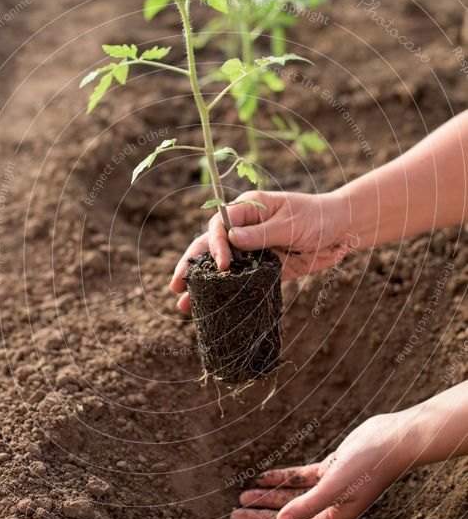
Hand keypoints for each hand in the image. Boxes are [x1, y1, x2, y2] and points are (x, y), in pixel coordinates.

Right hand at [170, 189, 351, 312]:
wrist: (343, 231)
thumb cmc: (319, 217)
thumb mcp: (292, 223)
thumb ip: (263, 233)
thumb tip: (231, 240)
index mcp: (249, 210)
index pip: (220, 225)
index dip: (215, 245)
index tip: (221, 266)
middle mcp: (245, 229)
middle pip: (210, 246)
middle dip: (191, 265)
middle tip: (176, 285)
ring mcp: (252, 250)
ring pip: (220, 267)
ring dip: (202, 284)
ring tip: (183, 304)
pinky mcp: (263, 270)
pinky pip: (239, 282)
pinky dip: (225, 294)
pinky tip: (210, 309)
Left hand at [230, 413, 411, 518]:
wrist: (392, 440)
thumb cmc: (369, 466)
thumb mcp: (335, 486)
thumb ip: (307, 505)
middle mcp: (329, 509)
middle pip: (287, 517)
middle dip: (259, 517)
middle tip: (233, 516)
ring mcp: (329, 490)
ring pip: (291, 498)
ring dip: (267, 497)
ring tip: (242, 495)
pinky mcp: (330, 471)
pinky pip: (299, 479)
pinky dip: (282, 479)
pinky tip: (263, 477)